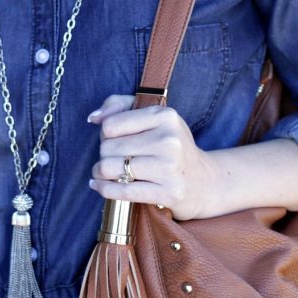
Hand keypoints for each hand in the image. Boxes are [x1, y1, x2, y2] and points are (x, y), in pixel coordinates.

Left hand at [88, 94, 220, 220]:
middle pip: (108, 147)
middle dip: (104, 154)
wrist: (203, 181)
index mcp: (164, 116)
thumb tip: (93, 118)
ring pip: (111, 168)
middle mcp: (169, 139)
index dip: (105, 134)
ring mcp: (170, 167)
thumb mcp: (153, 117)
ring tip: (105, 172)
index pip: (111, 125)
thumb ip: (119, 105)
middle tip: (113, 158)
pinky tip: (99, 186)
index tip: (114, 140)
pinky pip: (123, 192)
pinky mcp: (169, 192)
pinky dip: (105, 190)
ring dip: (101, 173)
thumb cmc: (171, 146)